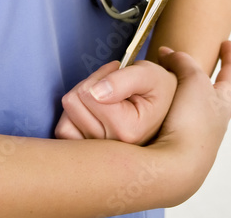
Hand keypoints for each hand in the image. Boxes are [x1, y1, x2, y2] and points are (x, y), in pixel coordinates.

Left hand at [55, 58, 177, 144]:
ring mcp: (99, 156)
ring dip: (81, 101)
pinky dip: (72, 117)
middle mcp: (112, 150)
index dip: (100, 77)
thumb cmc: (156, 88)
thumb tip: (94, 93)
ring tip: (104, 99)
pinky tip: (93, 113)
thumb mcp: (148, 74)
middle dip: (89, 86)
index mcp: (128, 131)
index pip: (89, 93)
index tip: (118, 75)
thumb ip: (122, 80)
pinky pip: (64, 132)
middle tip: (110, 86)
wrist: (166, 107)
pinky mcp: (88, 157)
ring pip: (66, 116)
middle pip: (73, 103)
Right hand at [150, 41, 230, 199]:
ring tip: (160, 81)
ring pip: (188, 107)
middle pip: (211, 92)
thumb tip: (170, 54)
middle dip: (199, 76)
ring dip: (176, 93)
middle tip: (185, 64)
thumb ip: (183, 61)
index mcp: (223, 103)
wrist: (178, 165)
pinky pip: (170, 118)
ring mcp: (196, 135)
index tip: (228, 44)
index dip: (230, 58)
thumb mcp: (193, 79)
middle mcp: (214, 121)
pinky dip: (162, 107)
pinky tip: (151, 105)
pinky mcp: (176, 144)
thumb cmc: (193, 123)